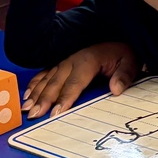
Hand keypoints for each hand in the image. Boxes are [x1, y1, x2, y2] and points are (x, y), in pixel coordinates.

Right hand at [21, 42, 138, 118]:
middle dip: (44, 99)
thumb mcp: (131, 62)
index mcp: (88, 60)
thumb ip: (124, 75)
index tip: (56, 112)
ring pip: (47, 78)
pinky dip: (35, 84)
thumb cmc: (123, 54)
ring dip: (35, 94)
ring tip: (26, 108)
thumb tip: (116, 89)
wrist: (117, 42)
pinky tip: (27, 95)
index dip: (65, 98)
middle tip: (35, 115)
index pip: (75, 83)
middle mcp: (72, 60)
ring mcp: (65, 61)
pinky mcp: (61, 63)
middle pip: (56, 82)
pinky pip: (45, 73)